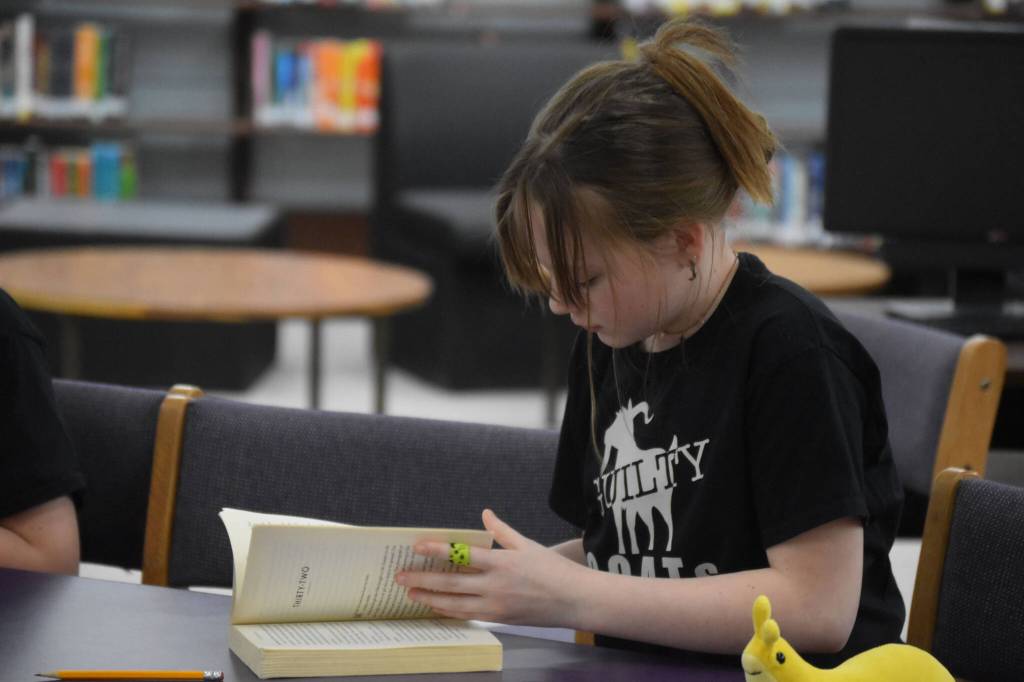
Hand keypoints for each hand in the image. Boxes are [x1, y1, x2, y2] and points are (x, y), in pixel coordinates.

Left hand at [395, 509, 583, 626]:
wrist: (574, 600)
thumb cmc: (553, 569)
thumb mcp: (527, 544)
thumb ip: (502, 531)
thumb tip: (485, 513)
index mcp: (502, 562)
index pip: (461, 554)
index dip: (437, 550)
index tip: (416, 546)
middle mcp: (495, 585)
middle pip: (451, 583)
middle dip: (423, 579)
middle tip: (400, 576)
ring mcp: (496, 605)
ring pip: (454, 603)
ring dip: (430, 598)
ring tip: (410, 593)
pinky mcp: (499, 619)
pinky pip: (468, 615)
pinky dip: (449, 610)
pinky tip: (436, 605)